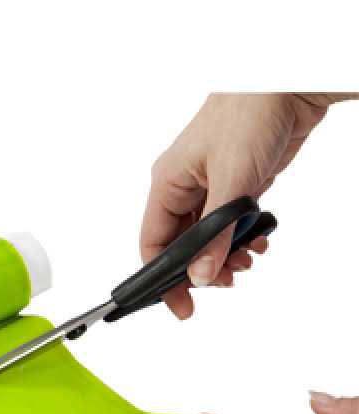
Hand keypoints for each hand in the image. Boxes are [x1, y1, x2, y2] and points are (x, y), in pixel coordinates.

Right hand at [140, 93, 350, 318]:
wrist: (289, 81)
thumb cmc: (249, 114)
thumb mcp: (232, 183)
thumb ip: (216, 235)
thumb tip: (201, 277)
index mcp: (167, 184)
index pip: (153, 244)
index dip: (163, 279)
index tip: (180, 305)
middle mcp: (184, 188)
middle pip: (182, 246)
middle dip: (202, 268)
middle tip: (225, 282)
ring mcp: (210, 187)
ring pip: (208, 238)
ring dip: (226, 255)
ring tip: (247, 261)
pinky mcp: (235, 185)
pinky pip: (231, 224)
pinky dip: (243, 238)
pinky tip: (259, 241)